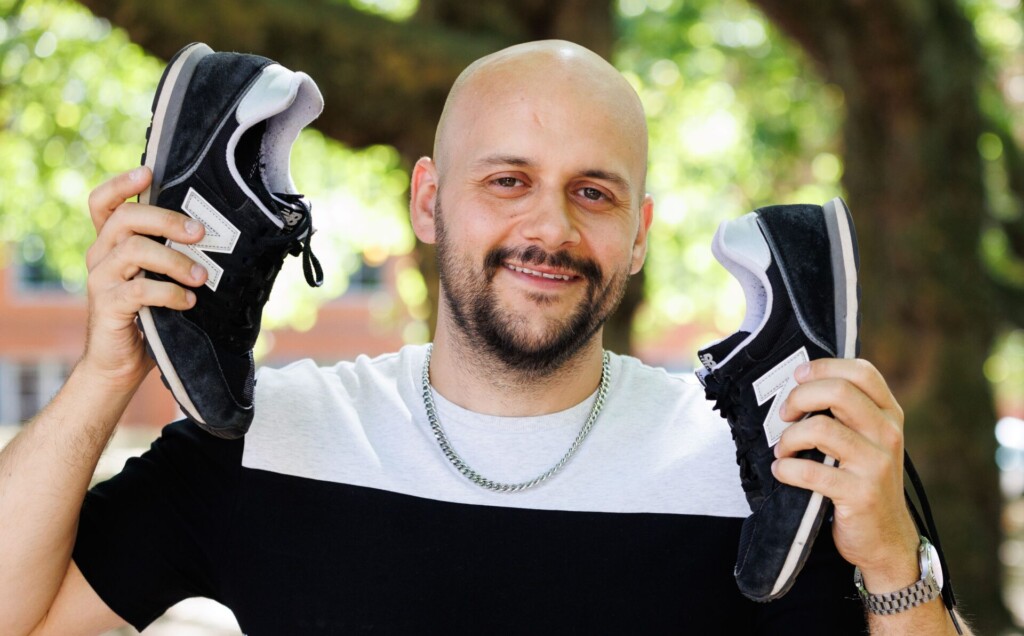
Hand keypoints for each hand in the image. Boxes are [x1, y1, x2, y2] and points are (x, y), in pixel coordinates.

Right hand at [81, 167, 206, 391]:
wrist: (120, 364)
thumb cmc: (150, 316)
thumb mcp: (160, 279)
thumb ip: (174, 255)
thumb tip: (218, 237)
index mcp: (111, 243)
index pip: (104, 203)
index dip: (121, 184)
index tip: (148, 172)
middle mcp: (100, 255)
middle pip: (125, 219)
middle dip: (167, 220)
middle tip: (200, 233)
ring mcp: (100, 280)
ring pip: (134, 250)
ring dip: (175, 260)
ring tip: (202, 276)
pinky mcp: (107, 306)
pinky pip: (139, 289)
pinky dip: (169, 292)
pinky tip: (189, 302)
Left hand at [772, 358, 920, 590]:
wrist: (886, 539)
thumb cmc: (863, 481)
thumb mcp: (867, 441)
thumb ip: (846, 414)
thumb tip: (799, 385)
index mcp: (889, 415)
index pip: (862, 371)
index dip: (824, 367)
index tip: (797, 376)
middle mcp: (888, 434)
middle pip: (838, 391)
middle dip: (800, 397)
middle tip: (785, 415)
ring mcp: (877, 464)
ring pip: (820, 428)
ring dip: (789, 438)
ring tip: (783, 451)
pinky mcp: (860, 493)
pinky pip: (811, 471)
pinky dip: (787, 470)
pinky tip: (783, 472)